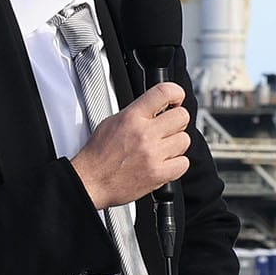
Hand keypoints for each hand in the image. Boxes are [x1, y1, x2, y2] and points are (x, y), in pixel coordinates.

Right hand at [71, 81, 189, 208]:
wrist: (90, 182)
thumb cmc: (99, 155)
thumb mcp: (112, 122)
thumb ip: (136, 112)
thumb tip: (156, 107)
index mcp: (131, 117)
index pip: (164, 92)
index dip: (176, 93)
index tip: (177, 99)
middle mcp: (144, 134)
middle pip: (182, 117)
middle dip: (176, 122)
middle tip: (168, 128)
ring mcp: (153, 154)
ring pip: (185, 140)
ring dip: (176, 144)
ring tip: (162, 149)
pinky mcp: (158, 174)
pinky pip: (183, 163)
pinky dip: (176, 164)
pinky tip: (164, 163)